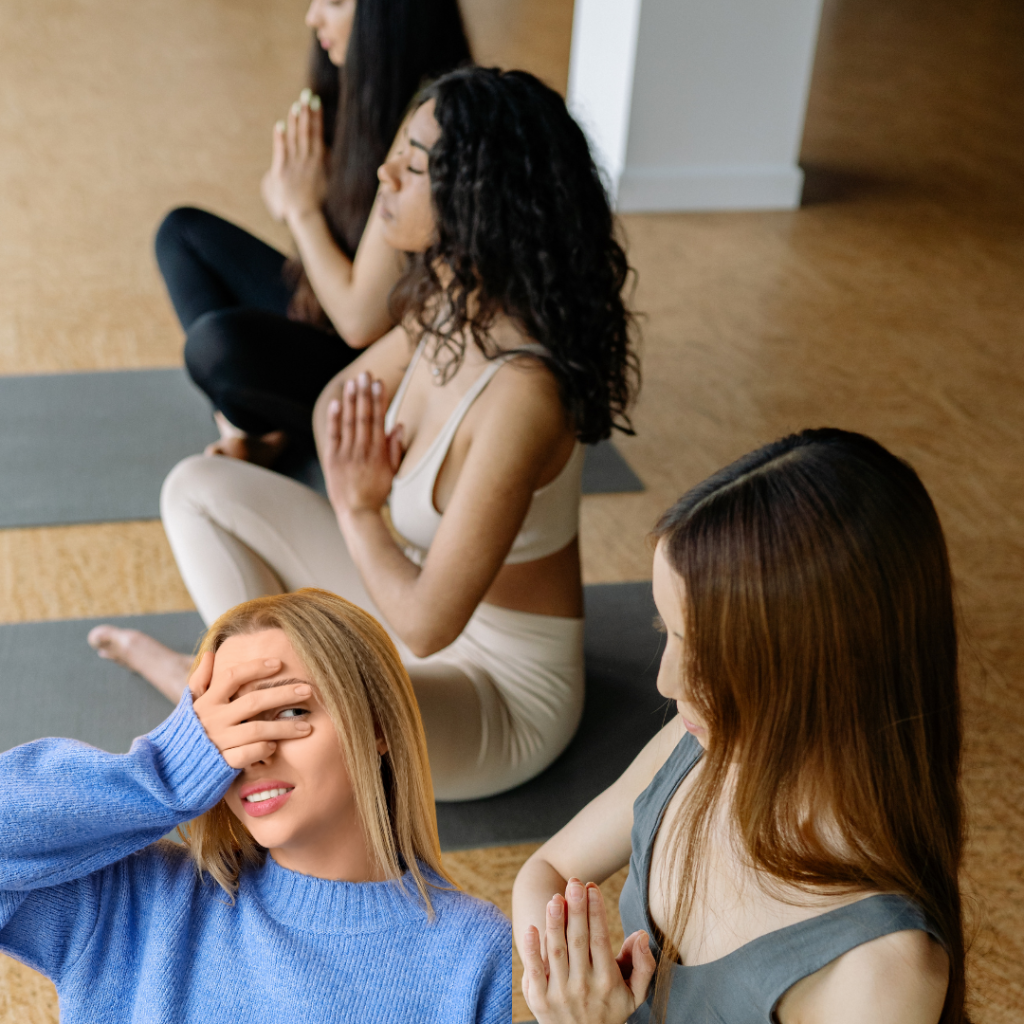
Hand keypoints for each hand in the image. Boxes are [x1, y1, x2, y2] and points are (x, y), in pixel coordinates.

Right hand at [189, 650, 313, 769]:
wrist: (170, 770)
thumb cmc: (188, 731)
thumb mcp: (190, 705)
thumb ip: (200, 680)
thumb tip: (212, 653)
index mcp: (207, 701)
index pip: (232, 676)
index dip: (255, 667)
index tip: (278, 663)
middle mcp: (213, 719)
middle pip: (253, 701)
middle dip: (283, 694)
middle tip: (307, 690)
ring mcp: (218, 741)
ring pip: (257, 729)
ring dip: (284, 727)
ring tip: (307, 726)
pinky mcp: (222, 764)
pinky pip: (248, 754)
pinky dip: (263, 749)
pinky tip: (277, 746)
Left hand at [261, 89, 326, 223]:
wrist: (305, 216)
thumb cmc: (312, 204)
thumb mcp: (319, 184)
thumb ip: (319, 167)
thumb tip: (316, 156)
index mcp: (318, 162)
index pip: (316, 134)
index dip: (316, 117)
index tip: (316, 102)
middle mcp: (307, 160)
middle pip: (307, 132)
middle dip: (307, 112)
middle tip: (307, 95)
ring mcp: (295, 165)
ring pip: (296, 138)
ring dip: (296, 121)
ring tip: (297, 104)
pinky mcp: (282, 171)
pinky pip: (281, 151)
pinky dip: (280, 138)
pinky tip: (280, 124)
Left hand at [322, 371, 403, 518]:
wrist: (357, 513)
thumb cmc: (376, 492)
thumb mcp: (392, 472)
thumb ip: (395, 448)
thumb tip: (398, 425)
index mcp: (379, 452)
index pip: (379, 420)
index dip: (379, 400)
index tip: (379, 383)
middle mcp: (363, 450)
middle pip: (364, 417)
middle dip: (364, 394)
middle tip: (365, 375)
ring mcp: (347, 454)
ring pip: (349, 422)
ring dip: (350, 401)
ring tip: (352, 382)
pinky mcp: (332, 459)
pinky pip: (333, 435)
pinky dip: (334, 418)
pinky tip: (336, 403)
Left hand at [522, 878, 656, 1023]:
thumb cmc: (609, 1012)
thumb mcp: (634, 995)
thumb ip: (643, 966)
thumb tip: (641, 935)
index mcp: (606, 981)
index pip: (599, 939)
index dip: (595, 911)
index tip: (591, 887)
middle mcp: (583, 986)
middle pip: (578, 940)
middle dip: (576, 909)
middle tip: (574, 882)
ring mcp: (559, 993)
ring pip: (556, 951)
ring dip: (555, 923)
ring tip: (555, 898)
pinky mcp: (539, 999)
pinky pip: (534, 971)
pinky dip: (531, 949)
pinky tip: (531, 928)